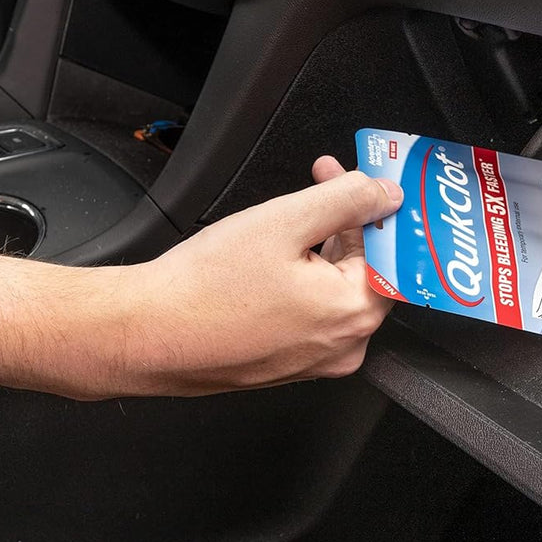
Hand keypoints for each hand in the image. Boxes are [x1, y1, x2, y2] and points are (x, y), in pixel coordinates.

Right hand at [0, 156, 403, 398]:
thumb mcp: (283, 221)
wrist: (147, 334)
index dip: (381, 206)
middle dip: (348, 219)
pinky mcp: (284, 363)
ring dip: (322, 244)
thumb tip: (385, 193)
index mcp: (353, 313)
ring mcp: (313, 361)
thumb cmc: (204, 287)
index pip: (395, 254)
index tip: (370, 178)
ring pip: (336, 290)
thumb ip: (346, 199)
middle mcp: (342, 346)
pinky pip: (310, 313)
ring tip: (289, 213)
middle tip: (324, 178)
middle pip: (367, 271)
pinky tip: (272, 254)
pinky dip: (302, 278)